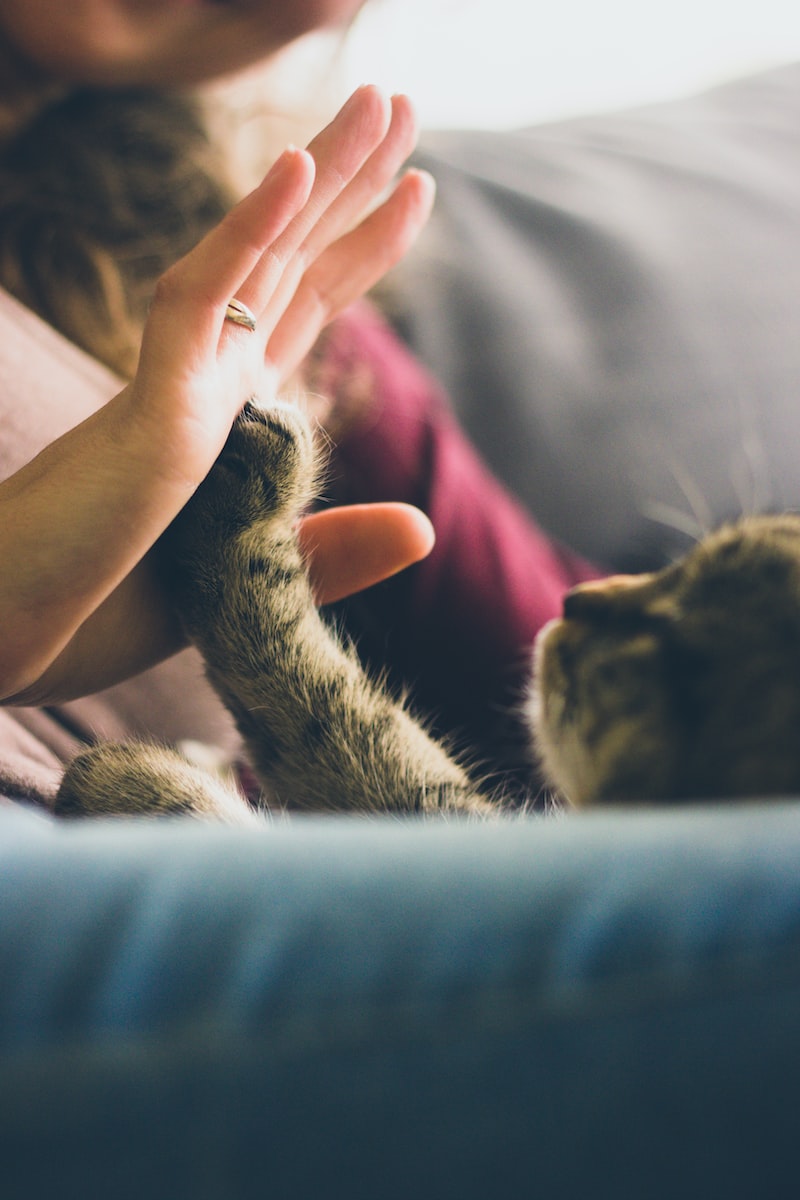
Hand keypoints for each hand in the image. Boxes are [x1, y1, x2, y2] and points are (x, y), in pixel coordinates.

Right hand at [0, 87, 434, 703]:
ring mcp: (178, 387)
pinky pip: (198, 303)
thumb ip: (333, 551)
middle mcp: (207, 384)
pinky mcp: (150, 409)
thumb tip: (425, 526)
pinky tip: (297, 168)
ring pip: (258, 258)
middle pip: (292, 261)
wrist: (10, 639)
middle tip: (402, 102)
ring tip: (384, 101)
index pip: (304, 308)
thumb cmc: (105, 610)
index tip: (413, 190)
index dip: (358, 244)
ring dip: (320, 176)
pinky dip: (246, 234)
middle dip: (350, 181)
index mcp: (228, 417)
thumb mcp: (252, 583)